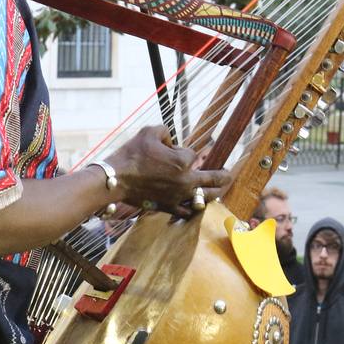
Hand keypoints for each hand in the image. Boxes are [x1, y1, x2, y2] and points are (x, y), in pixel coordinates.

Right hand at [105, 126, 229, 216]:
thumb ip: (166, 132)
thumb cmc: (131, 155)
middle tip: (229, 175)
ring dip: (213, 194)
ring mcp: (178, 196)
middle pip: (211, 179)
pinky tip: (197, 208)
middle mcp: (184, 181)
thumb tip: (172, 139)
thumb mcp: (150, 132)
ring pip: (203, 198)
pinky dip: (193, 209)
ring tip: (219, 192)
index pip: (192, 154)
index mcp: (182, 161)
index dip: (181, 150)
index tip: (169, 151)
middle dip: (223, 176)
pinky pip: (187, 211)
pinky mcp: (168, 207)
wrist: (115, 179)